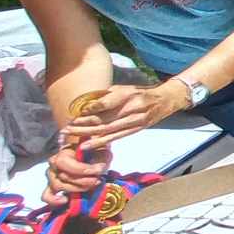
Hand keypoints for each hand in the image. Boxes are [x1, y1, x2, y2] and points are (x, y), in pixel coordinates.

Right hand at [43, 144, 111, 205]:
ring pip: (57, 186)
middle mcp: (54, 165)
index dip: (80, 169)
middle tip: (97, 180)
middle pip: (63, 176)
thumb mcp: (101, 153)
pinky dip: (54, 200)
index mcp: (63, 153)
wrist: (93, 160)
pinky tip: (66, 199)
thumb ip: (100, 160)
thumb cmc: (96, 155)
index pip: (63, 162)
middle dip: (82, 181)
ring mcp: (52, 177)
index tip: (97, 170)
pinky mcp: (52, 188)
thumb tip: (98, 169)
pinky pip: (47, 196)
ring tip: (90, 187)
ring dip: (75, 189)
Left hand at [61, 81, 187, 150]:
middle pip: (103, 119)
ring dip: (87, 134)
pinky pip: (116, 137)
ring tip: (71, 136)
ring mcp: (135, 120)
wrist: (166, 100)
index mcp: (128, 95)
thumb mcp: (125, 88)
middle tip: (66, 128)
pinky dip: (100, 142)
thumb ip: (107, 95)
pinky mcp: (136, 129)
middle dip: (82, 125)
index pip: (105, 104)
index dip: (89, 110)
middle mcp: (132, 108)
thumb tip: (87, 104)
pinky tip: (87, 145)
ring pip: (107, 130)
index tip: (75, 114)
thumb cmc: (142, 92)